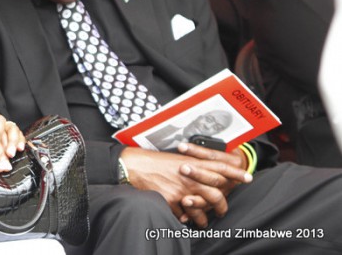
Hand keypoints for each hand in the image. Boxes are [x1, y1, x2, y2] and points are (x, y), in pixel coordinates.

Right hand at [120, 146, 250, 226]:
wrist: (134, 165)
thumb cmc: (154, 161)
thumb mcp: (177, 158)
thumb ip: (193, 166)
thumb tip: (204, 174)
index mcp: (193, 164)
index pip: (221, 167)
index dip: (236, 173)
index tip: (247, 177)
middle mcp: (191, 177)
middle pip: (216, 195)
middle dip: (221, 207)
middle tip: (222, 211)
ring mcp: (182, 190)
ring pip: (202, 210)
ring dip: (203, 219)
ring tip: (203, 222)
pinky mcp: (172, 201)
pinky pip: (183, 216)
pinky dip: (183, 218)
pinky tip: (182, 217)